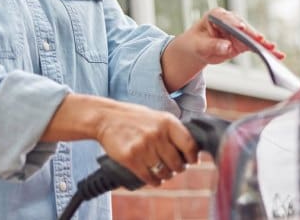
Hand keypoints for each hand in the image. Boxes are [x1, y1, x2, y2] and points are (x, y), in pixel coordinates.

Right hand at [41, 94, 198, 186]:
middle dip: (178, 168)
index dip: (192, 157)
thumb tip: (190, 150)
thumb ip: (172, 131)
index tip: (192, 161)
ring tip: (164, 174)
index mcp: (167, 122)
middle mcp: (157, 134)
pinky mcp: (131, 158)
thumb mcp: (157, 117)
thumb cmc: (134, 118)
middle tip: (175, 168)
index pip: (189, 144)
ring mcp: (144, 147)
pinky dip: (154, 181)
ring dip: (166, 176)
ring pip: (164, 172)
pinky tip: (154, 179)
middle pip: (177, 162)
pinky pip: (148, 177)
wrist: (106, 118)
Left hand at [160, 7, 285, 91]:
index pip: (227, 19)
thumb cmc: (196, 43)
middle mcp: (231, 21)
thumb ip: (212, 46)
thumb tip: (227, 46)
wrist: (198, 48)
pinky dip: (265, 51)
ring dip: (264, 45)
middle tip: (262, 42)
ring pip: (253, 37)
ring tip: (274, 51)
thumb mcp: (200, 46)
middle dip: (253, 35)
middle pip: (244, 28)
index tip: (240, 27)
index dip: (234, 23)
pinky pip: (255, 46)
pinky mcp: (243, 41)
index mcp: (217, 16)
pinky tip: (276, 55)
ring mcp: (239, 31)